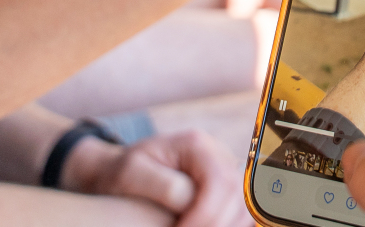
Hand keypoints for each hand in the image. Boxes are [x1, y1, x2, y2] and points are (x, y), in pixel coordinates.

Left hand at [63, 128, 247, 226]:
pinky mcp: (223, 189)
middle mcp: (217, 154)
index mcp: (196, 144)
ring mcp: (224, 171)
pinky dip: (228, 225)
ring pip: (244, 204)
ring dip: (226, 225)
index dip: (207, 214)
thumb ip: (163, 185)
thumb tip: (190, 199)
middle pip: (238, 194)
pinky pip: (240, 211)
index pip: (219, 181)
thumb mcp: (132, 173)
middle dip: (217, 224)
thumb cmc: (122, 171)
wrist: (120, 171)